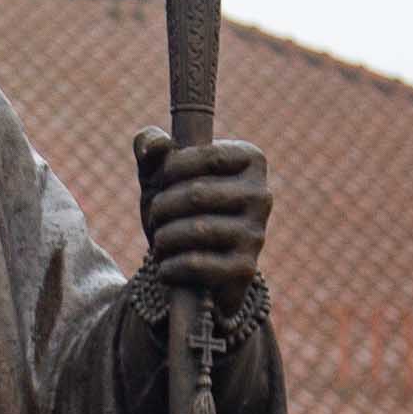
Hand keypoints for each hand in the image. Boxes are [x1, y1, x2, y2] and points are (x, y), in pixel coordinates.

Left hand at [133, 130, 270, 296]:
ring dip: (164, 238)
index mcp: (250, 161)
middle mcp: (261, 195)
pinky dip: (170, 266)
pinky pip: (197, 264)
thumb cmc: (176, 210)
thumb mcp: (159, 174)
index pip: (206, 156)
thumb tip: (158, 144)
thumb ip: (150, 145)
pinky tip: (166, 267)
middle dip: (162, 208)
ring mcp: (256, 233)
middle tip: (155, 217)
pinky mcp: (245, 268)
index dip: (170, 169)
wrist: (191, 269)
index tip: (161, 182)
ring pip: (196, 230)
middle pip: (196, 195)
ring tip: (160, 241)